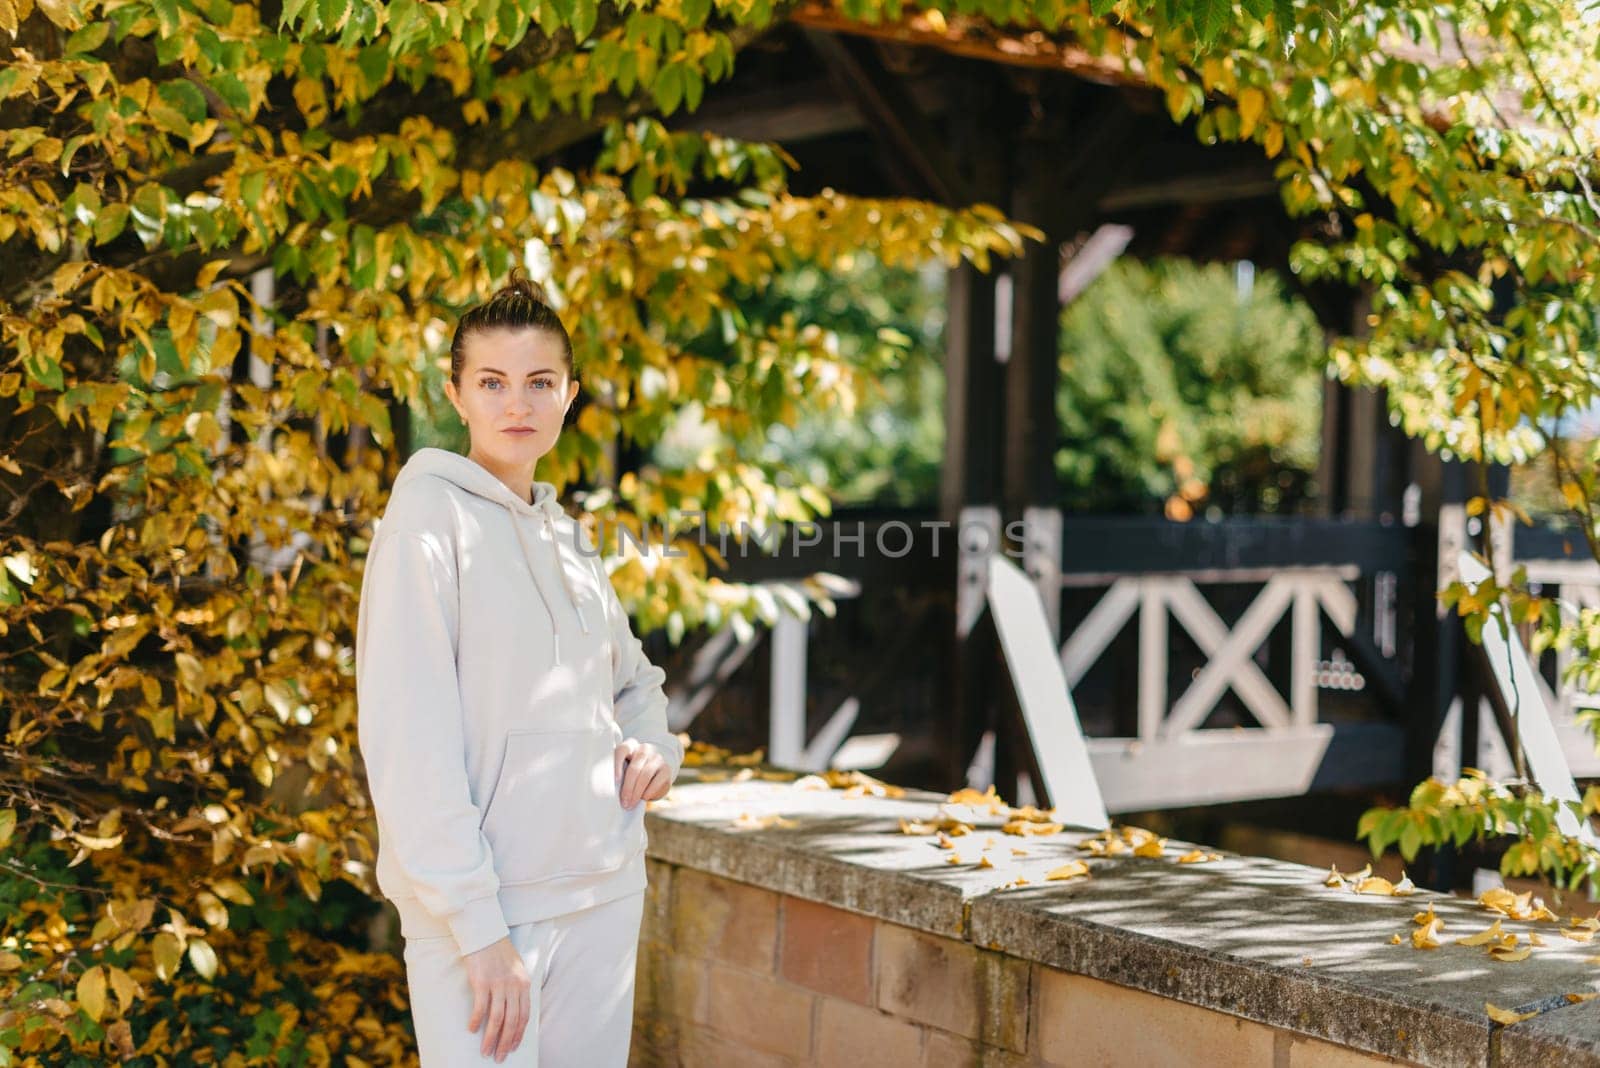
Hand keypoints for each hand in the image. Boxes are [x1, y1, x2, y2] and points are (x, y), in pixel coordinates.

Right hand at [463, 936, 530, 1061]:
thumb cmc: (500, 953)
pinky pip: (481, 1007)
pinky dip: (476, 1021)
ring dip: (491, 1038)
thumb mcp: (517, 970)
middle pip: (512, 1021)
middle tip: (499, 1057)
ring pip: (497, 1018)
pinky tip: (471, 1030)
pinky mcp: (482, 981)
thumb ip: (518, 988)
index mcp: (524, 984)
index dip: (518, 1034)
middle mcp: (514, 986)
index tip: (512, 1048)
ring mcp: (499, 984)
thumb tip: (515, 1011)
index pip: (524, 1016)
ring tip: (485, 1051)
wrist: (486, 934)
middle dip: (505, 1042)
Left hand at [614, 738, 670, 809]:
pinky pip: (657, 781)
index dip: (617, 764)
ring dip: (637, 792)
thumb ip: (618, 774)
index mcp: (630, 746)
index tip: (616, 780)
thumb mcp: (624, 768)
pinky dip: (649, 791)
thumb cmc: (633, 772)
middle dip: (628, 788)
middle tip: (624, 802)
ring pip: (645, 776)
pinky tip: (644, 798)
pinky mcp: (666, 768)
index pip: (622, 750)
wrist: (654, 772)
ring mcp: (656, 757)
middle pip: (634, 768)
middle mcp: (644, 749)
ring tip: (631, 804)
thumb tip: (610, 791)